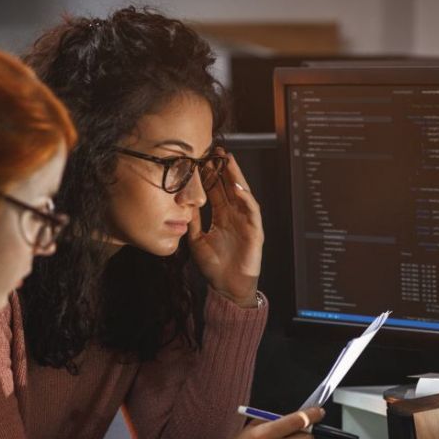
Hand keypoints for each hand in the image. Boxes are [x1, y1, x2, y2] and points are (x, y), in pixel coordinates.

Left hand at [188, 148, 263, 307]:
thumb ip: (192, 221)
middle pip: (229, 187)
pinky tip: (237, 187)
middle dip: (223, 169)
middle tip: (215, 151)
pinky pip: (252, 210)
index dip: (210, 176)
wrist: (227, 287)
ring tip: (228, 161)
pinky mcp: (255, 230)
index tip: (201, 160)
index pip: (216, 191)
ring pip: (241, 193)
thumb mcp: (197, 240)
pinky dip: (245, 198)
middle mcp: (234, 216)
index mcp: (222, 217)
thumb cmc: (214, 267)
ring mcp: (245, 221)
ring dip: (236, 177)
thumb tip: (183, 202)